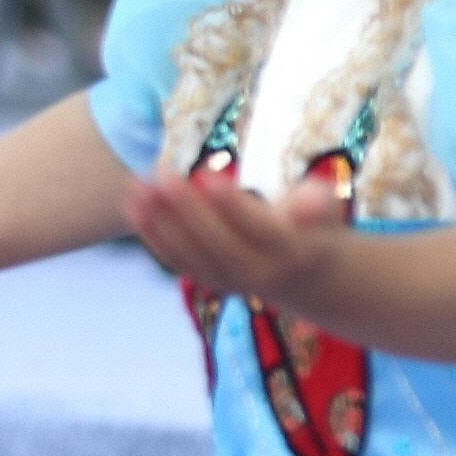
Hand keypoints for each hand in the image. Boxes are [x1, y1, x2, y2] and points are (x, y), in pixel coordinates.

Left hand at [126, 163, 353, 304]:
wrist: (301, 273)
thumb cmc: (310, 224)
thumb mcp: (324, 210)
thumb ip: (316, 203)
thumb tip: (311, 203)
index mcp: (289, 250)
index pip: (259, 229)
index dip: (232, 204)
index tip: (206, 175)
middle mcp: (257, 272)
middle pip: (218, 244)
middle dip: (187, 210)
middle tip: (162, 176)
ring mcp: (228, 280)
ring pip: (190, 254)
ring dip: (160, 220)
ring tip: (137, 184)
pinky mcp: (206, 277)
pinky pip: (176, 258)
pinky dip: (152, 233)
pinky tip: (132, 204)